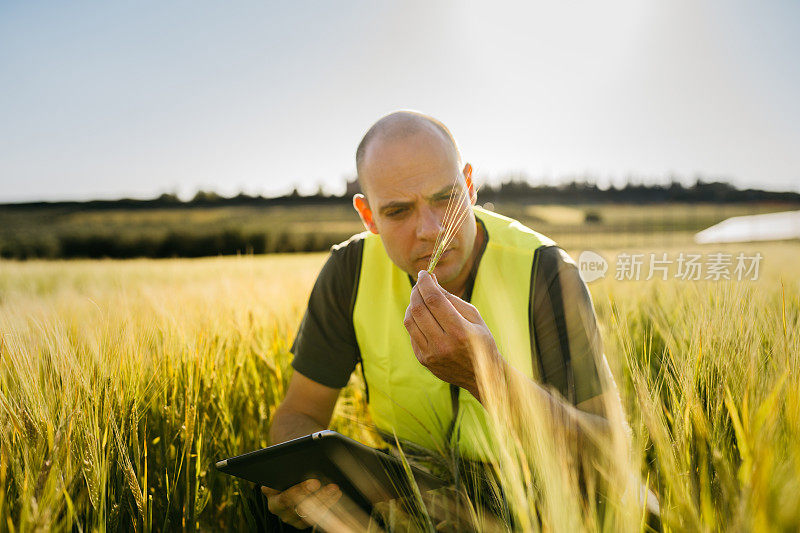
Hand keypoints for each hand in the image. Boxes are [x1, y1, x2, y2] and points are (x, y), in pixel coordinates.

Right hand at [261, 479, 341, 528]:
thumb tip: (298, 460)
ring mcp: (292, 519)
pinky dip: (327, 506)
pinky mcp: (301, 523)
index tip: (316, 482)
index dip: (301, 490)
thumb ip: (284, 472)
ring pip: (311, 514)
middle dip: (319, 496)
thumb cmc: (280, 480)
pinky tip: (335, 496)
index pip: (286, 498)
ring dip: (326, 501)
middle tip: (332, 487)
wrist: (278, 491)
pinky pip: (316, 518)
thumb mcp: (278, 475)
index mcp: (273, 500)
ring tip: (335, 490)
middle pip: (301, 508)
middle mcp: (282, 512)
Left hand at [403, 270, 502, 400]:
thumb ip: (451, 298)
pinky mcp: (423, 359)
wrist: (482, 376)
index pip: (434, 299)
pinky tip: (423, 316)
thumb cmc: (481, 341)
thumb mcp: (474, 316)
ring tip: (420, 298)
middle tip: (420, 283)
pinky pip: (411, 333)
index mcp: (459, 331)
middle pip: (418, 308)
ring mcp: (431, 354)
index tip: (424, 273)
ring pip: (410, 321)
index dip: (426, 282)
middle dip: (417, 290)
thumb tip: (430, 280)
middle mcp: (443, 344)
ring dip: (412, 304)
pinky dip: (414, 319)